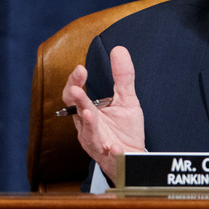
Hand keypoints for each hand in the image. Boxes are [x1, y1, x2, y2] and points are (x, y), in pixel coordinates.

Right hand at [60, 45, 145, 181]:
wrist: (133, 159)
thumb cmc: (125, 131)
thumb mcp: (127, 100)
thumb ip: (122, 77)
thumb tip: (118, 49)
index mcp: (87, 113)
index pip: (74, 96)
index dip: (75, 82)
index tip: (80, 69)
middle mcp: (87, 128)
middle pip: (78, 113)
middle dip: (78, 101)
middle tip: (77, 89)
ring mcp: (97, 144)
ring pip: (90, 135)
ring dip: (89, 124)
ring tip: (89, 114)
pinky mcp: (110, 159)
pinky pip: (110, 156)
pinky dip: (111, 151)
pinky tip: (114, 145)